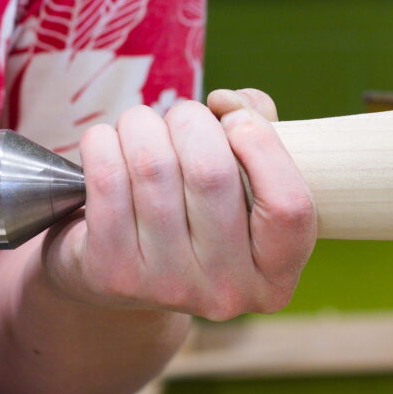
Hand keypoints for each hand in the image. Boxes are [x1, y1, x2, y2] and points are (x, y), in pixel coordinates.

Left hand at [38, 89, 317, 320]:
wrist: (124, 275)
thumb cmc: (198, 213)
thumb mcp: (246, 182)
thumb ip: (258, 129)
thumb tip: (225, 102)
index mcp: (275, 276)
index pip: (289, 205)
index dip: (263, 144)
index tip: (237, 121)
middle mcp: (227, 291)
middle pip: (212, 173)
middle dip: (191, 120)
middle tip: (181, 118)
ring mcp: (168, 286)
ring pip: (153, 166)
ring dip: (143, 124)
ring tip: (143, 127)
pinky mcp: (113, 272)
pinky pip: (107, 178)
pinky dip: (104, 142)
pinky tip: (109, 144)